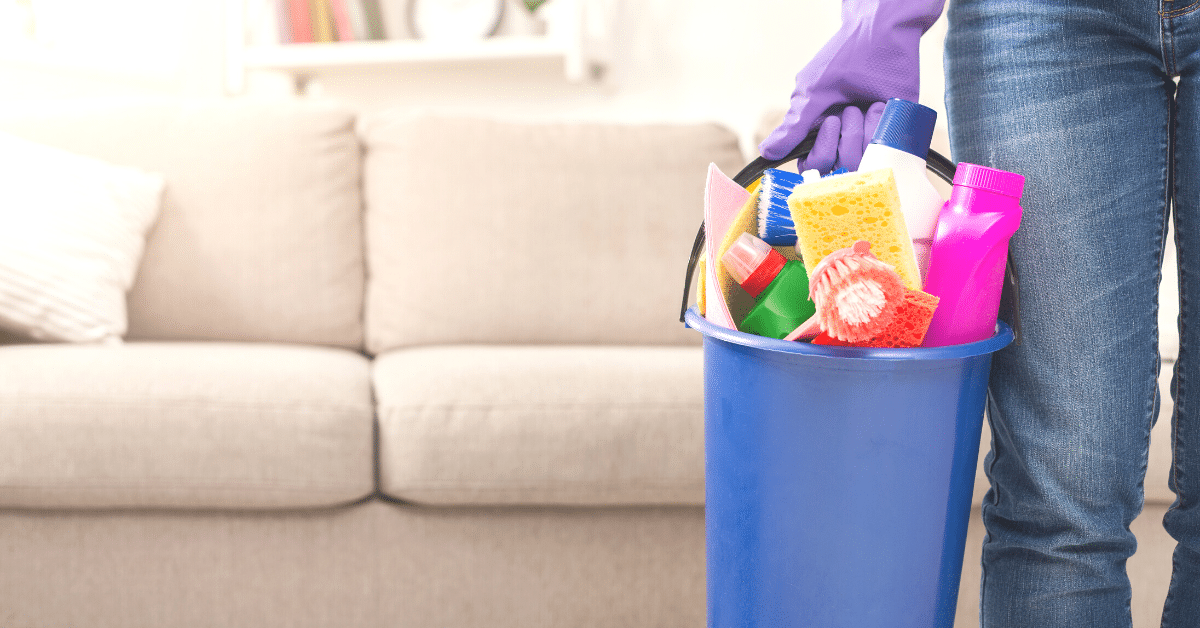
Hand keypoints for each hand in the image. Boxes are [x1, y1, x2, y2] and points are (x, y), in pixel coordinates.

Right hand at [759, 0, 944, 163]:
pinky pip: (886, 149)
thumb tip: (766, 153)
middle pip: (840, 167)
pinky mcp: (894, 129)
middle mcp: (844, 137)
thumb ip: (792, 128)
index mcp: (820, 131)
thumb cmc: (843, 57)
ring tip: (863, 105)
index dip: (820, 154)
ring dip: (860, 130)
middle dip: (843, 140)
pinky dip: (880, 126)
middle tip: (844, 112)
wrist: (881, 33)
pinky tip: (879, 105)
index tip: (827, 124)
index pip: (815, 165)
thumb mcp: (811, 94)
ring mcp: (870, 134)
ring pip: (863, 160)